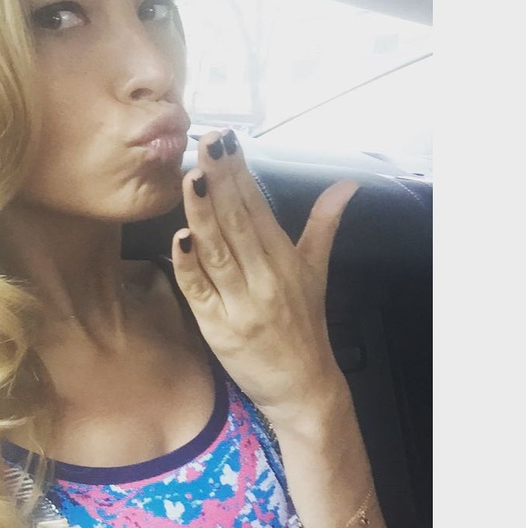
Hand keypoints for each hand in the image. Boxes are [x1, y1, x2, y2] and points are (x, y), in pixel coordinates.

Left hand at [171, 130, 358, 418]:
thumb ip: (324, 224)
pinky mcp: (219, 329)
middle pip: (238, 222)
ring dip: (204, 214)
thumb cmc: (305, 324)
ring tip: (192, 177)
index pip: (259, 208)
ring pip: (219, 252)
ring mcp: (241, 304)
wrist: (303, 387)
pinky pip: (200, 293)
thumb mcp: (316, 272)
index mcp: (285, 259)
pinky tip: (179, 239)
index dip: (240, 174)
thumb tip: (347, 184)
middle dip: (222, 180)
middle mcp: (265, 277)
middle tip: (206, 141)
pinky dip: (189, 267)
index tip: (225, 141)